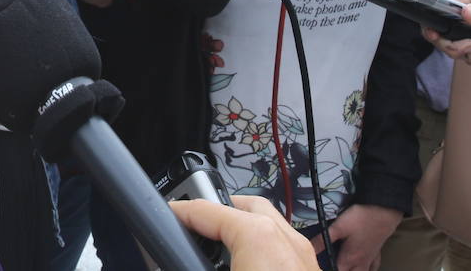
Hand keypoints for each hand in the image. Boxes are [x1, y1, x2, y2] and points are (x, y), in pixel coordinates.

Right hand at [169, 195, 317, 269]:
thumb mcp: (215, 270)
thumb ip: (192, 260)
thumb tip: (176, 259)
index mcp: (259, 236)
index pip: (206, 209)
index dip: (179, 210)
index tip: (168, 214)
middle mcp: (286, 240)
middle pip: (246, 205)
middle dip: (216, 210)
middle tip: (193, 224)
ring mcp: (303, 257)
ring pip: (269, 224)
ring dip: (240, 229)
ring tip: (217, 246)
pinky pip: (281, 247)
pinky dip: (260, 248)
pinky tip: (245, 264)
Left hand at [309, 202, 400, 270]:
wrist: (384, 211)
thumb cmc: (361, 219)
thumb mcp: (338, 227)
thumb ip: (323, 240)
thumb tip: (309, 249)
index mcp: (349, 258)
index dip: (327, 269)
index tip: (319, 266)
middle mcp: (360, 262)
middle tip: (334, 264)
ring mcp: (370, 259)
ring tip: (345, 267)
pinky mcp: (376, 252)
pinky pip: (373, 268)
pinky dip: (368, 270)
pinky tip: (365, 268)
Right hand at [420, 0, 470, 65]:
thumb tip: (466, 12)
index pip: (431, 7)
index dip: (427, 22)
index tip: (435, 35)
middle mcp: (455, 15)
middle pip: (438, 37)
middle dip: (458, 48)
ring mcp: (459, 30)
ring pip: (455, 52)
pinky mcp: (467, 43)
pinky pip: (470, 59)